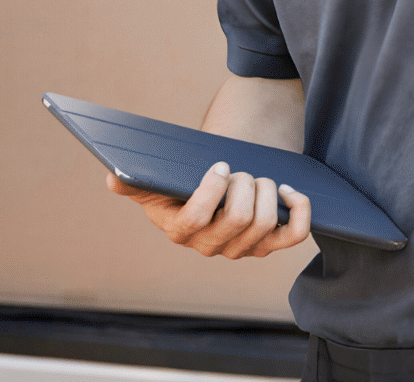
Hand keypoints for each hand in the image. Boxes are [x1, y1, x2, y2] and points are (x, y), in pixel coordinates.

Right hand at [108, 162, 311, 258]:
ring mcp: (243, 248)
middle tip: (241, 170)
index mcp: (180, 232)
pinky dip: (299, 209)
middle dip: (244, 184)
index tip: (219, 165)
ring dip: (268, 190)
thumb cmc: (184, 183)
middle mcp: (211, 246)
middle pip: (239, 219)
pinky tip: (289, 190)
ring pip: (265, 223)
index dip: (211, 191)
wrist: (218, 189)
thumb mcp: (158, 182)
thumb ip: (134, 182)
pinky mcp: (270, 244)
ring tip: (259, 177)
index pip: (195, 219)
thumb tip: (113, 178)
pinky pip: (295, 235)